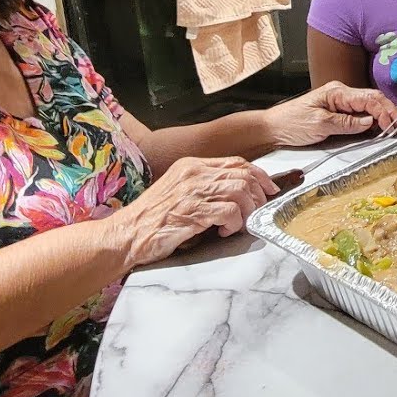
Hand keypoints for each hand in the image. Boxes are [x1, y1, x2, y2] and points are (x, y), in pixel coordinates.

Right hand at [114, 157, 277, 267]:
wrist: (127, 234)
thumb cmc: (153, 218)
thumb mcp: (180, 192)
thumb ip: (205, 187)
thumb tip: (239, 192)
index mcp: (191, 165)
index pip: (236, 162)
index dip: (259, 175)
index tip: (270, 189)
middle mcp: (194, 173)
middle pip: (243, 174)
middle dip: (259, 194)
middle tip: (258, 211)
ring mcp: (192, 191)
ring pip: (240, 190)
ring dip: (246, 210)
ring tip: (237, 224)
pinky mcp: (192, 211)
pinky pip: (229, 211)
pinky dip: (233, 223)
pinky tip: (223, 231)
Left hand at [265, 81, 396, 147]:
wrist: (273, 128)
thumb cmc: (291, 122)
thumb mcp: (319, 124)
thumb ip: (346, 123)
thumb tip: (370, 121)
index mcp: (337, 92)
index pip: (369, 98)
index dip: (385, 112)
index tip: (393, 127)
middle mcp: (342, 95)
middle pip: (374, 100)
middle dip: (390, 113)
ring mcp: (341, 104)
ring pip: (370, 107)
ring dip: (384, 118)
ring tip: (396, 130)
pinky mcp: (339, 114)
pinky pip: (361, 116)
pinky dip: (374, 122)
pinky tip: (381, 130)